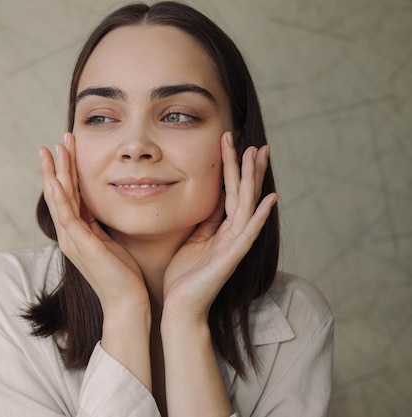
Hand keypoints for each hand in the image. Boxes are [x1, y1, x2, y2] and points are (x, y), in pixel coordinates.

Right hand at [40, 133, 149, 313]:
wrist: (127, 303)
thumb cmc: (124, 275)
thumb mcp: (111, 241)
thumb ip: (102, 223)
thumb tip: (104, 206)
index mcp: (77, 232)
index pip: (68, 195)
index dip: (67, 171)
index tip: (68, 148)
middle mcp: (70, 234)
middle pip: (58, 192)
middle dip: (57, 164)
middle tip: (57, 139)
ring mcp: (72, 239)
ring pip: (58, 199)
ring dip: (55, 172)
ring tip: (53, 149)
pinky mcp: (80, 245)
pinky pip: (66, 216)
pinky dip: (59, 196)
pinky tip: (56, 179)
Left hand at [162, 131, 276, 321]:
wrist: (180, 308)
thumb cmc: (184, 277)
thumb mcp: (193, 240)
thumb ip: (206, 221)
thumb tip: (212, 198)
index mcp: (221, 230)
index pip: (231, 193)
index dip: (234, 170)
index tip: (236, 144)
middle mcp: (232, 235)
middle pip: (243, 194)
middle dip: (248, 168)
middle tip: (256, 143)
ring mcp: (234, 246)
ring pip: (247, 206)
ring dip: (253, 180)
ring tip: (258, 156)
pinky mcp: (231, 259)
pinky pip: (248, 233)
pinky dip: (259, 216)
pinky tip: (271, 199)